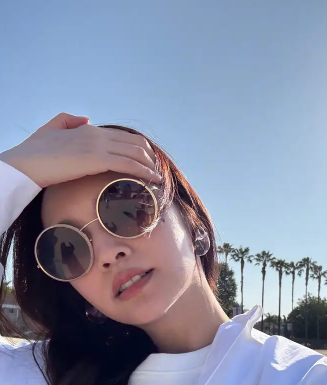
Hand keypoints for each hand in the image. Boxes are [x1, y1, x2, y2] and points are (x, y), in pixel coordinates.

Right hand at [0, 113, 160, 187]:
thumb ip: (68, 120)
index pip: (122, 136)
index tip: (147, 159)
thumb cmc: (34, 152)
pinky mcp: (96, 159)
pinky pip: (129, 164)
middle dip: (150, 157)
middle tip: (156, 170)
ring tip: (158, 178)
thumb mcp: (51, 129)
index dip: (138, 148)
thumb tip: (86, 118)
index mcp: (88, 130)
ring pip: (136, 153)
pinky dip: (144, 172)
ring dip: (151, 166)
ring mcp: (98, 146)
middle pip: (135, 143)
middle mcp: (97, 134)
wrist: (24, 164)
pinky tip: (152, 180)